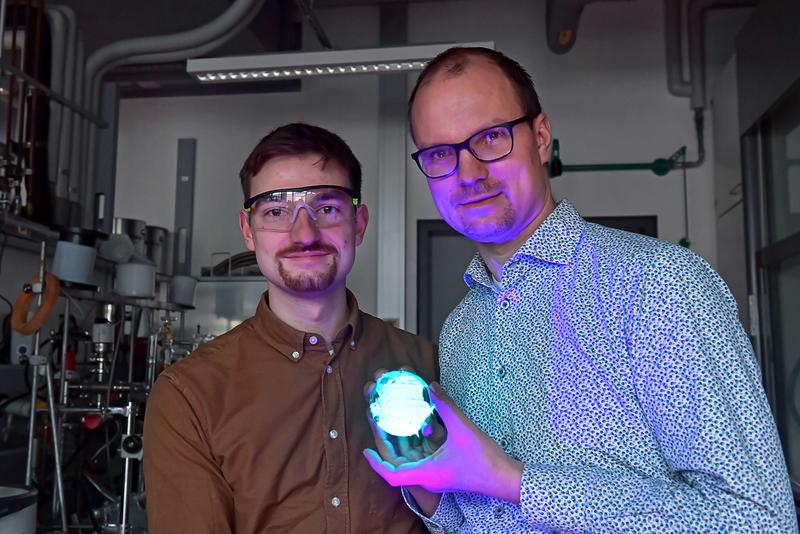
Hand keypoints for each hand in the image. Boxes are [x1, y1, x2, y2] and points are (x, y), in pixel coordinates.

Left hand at [363, 381, 522, 503]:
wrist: (505, 478)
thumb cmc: (484, 460)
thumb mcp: (462, 429)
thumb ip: (444, 406)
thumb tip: (430, 385)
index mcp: (428, 472)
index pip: (393, 474)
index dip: (376, 463)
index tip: (365, 450)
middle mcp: (429, 476)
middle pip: (398, 463)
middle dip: (385, 441)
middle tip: (378, 421)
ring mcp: (436, 474)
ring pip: (410, 459)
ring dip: (399, 441)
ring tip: (390, 419)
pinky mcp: (444, 470)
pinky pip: (422, 457)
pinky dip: (414, 443)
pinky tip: (414, 426)